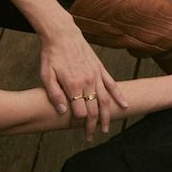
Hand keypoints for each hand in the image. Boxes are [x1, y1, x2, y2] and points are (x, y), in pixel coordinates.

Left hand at [38, 22, 127, 141]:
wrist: (63, 34)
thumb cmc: (51, 55)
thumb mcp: (46, 75)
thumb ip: (54, 94)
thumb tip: (63, 111)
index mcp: (73, 85)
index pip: (81, 111)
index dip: (79, 123)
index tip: (75, 129)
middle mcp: (88, 82)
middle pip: (94, 109)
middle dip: (93, 125)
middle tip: (90, 137)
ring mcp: (96, 75)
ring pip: (105, 100)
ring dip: (107, 116)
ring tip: (106, 128)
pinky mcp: (101, 69)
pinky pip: (112, 85)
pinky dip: (119, 96)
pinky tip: (125, 106)